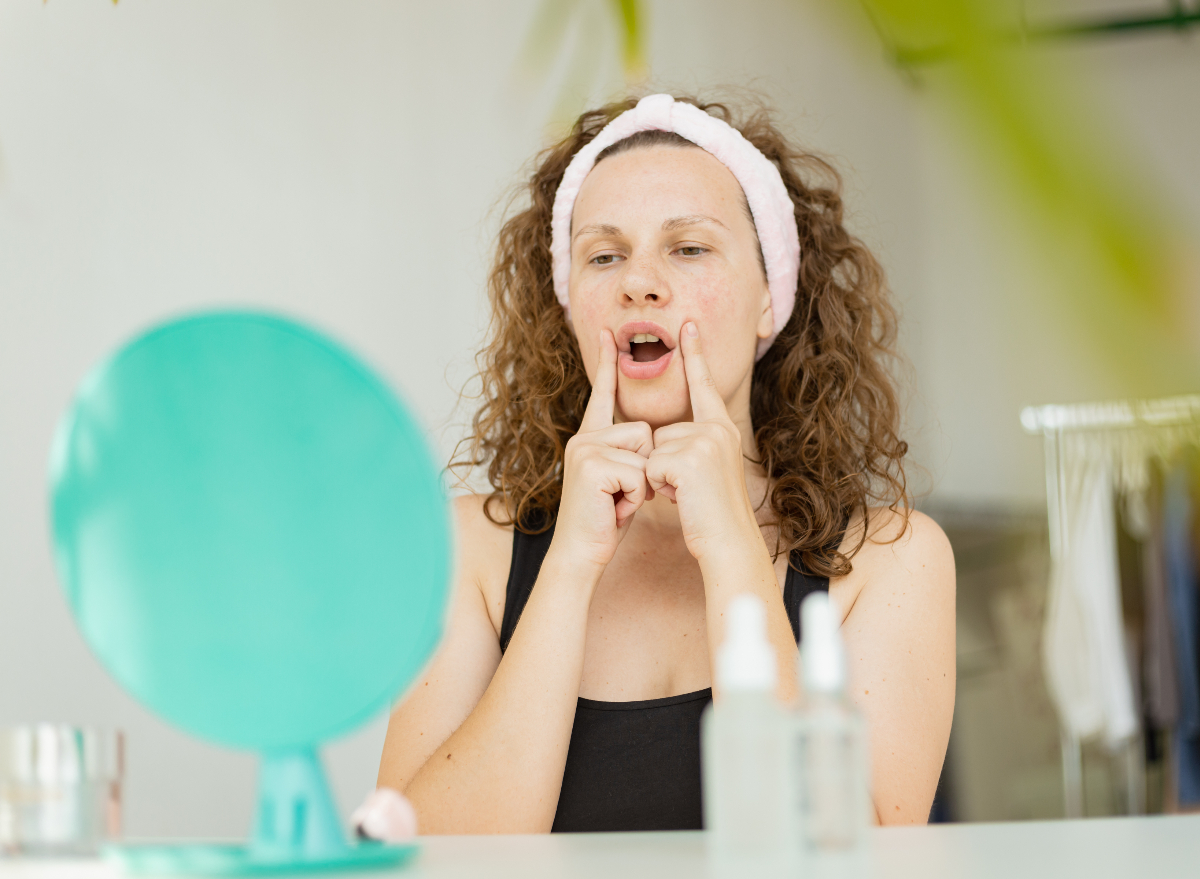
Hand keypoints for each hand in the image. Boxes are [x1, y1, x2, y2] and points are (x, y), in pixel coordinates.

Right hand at [551, 330, 653, 570]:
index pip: (603, 394)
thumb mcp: (620, 480)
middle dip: (646, 468)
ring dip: (641, 483)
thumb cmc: (605, 519)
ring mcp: (585, 449)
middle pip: (644, 430)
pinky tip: (614, 508)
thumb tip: (650, 437)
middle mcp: (584, 437)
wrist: (582, 551)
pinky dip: (634, 495)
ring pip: (644, 450)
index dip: (607, 364)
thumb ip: (628, 454)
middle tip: (622, 495)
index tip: (609, 334)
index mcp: (590, 437)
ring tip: (618, 501)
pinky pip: (639, 470)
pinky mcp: (592, 465)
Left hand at [646, 322, 757, 561]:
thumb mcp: (707, 470)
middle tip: (688, 489)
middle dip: (663, 464)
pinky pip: (653, 465)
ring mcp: (705, 442)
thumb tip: (662, 437)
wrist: (727, 541)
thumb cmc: (711, 513)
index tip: (688, 323)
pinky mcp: (690, 459)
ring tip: (687, 494)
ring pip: (655, 448)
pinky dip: (659, 486)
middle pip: (662, 432)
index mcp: (721, 429)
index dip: (695, 354)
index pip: (704, 386)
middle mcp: (717, 429)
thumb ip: (692, 445)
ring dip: (660, 476)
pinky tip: (682, 498)